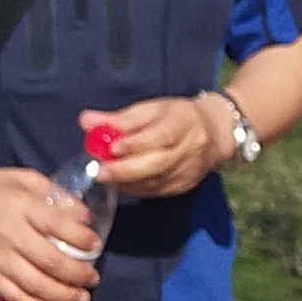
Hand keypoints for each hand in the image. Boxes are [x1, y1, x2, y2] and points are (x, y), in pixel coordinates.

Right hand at [0, 167, 103, 300]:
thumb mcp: (23, 178)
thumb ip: (53, 193)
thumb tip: (82, 214)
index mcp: (20, 207)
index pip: (56, 225)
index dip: (81, 237)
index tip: (95, 244)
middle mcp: (9, 235)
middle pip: (49, 261)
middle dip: (77, 274)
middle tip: (93, 278)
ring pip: (34, 285)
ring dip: (63, 296)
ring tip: (82, 298)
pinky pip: (15, 297)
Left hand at [86, 95, 227, 198]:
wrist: (216, 133)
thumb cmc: (177, 116)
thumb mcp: (152, 109)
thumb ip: (118, 118)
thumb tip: (85, 120)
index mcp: (184, 121)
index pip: (162, 135)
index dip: (137, 143)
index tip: (112, 147)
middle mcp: (190, 148)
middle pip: (159, 163)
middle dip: (126, 169)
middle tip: (100, 172)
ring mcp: (189, 171)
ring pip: (156, 181)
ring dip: (128, 180)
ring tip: (106, 176)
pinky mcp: (184, 186)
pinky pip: (157, 191)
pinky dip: (136, 188)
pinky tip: (121, 182)